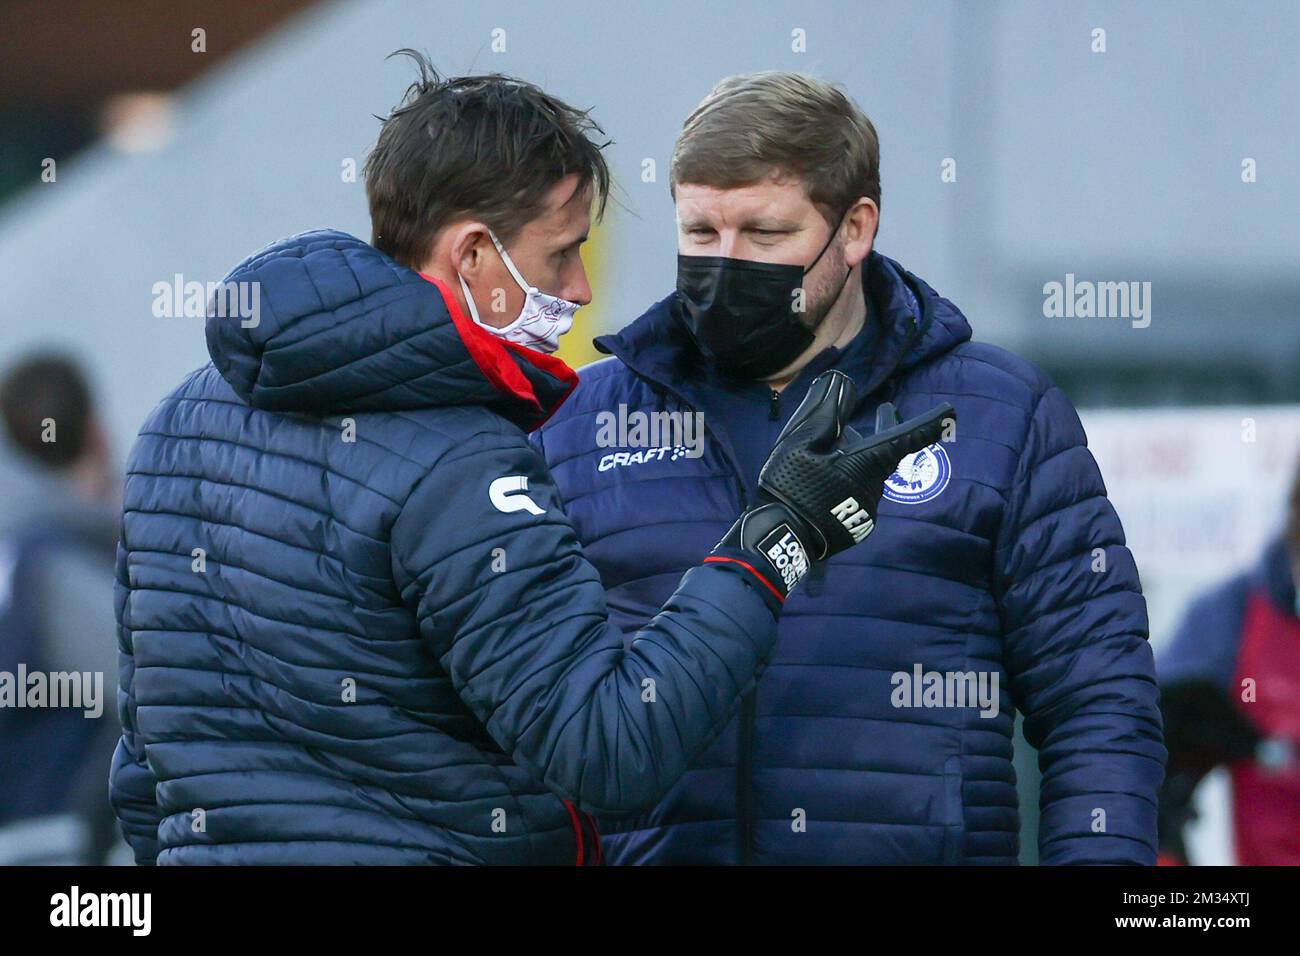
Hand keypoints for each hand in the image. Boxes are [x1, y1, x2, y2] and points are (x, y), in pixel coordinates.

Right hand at [711, 370, 953, 599]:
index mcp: (866, 463)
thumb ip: (826, 413)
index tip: (950, 413)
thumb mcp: (801, 442)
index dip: (929, 425)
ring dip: (854, 458)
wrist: (781, 538)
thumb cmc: (791, 486)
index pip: (906, 439)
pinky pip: (856, 494)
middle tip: (886, 409)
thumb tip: (843, 385)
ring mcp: (866, 509)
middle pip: (883, 454)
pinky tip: (823, 480)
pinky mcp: (856, 525)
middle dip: (884, 431)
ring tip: (835, 444)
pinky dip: (845, 481)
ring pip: (867, 474)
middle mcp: (874, 487)